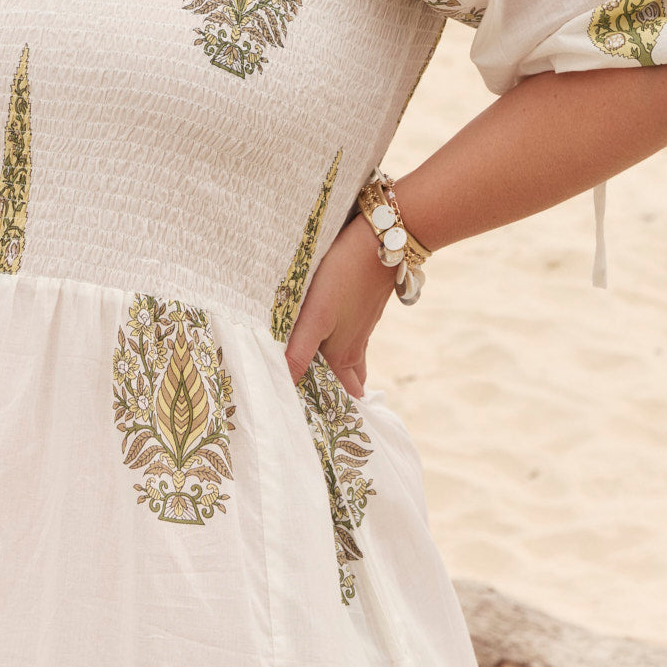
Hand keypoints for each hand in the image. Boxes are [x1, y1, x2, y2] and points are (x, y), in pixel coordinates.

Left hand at [284, 213, 394, 398]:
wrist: (381, 240)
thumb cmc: (343, 277)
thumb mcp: (316, 317)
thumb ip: (299, 353)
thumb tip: (285, 389)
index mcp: (343, 357)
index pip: (339, 399)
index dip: (327, 414)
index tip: (309, 426)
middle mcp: (355, 348)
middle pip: (346, 384)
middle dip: (332, 398)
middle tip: (310, 409)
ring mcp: (361, 328)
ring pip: (349, 363)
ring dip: (336, 375)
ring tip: (314, 381)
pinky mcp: (362, 309)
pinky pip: (349, 340)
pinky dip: (338, 349)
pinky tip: (326, 340)